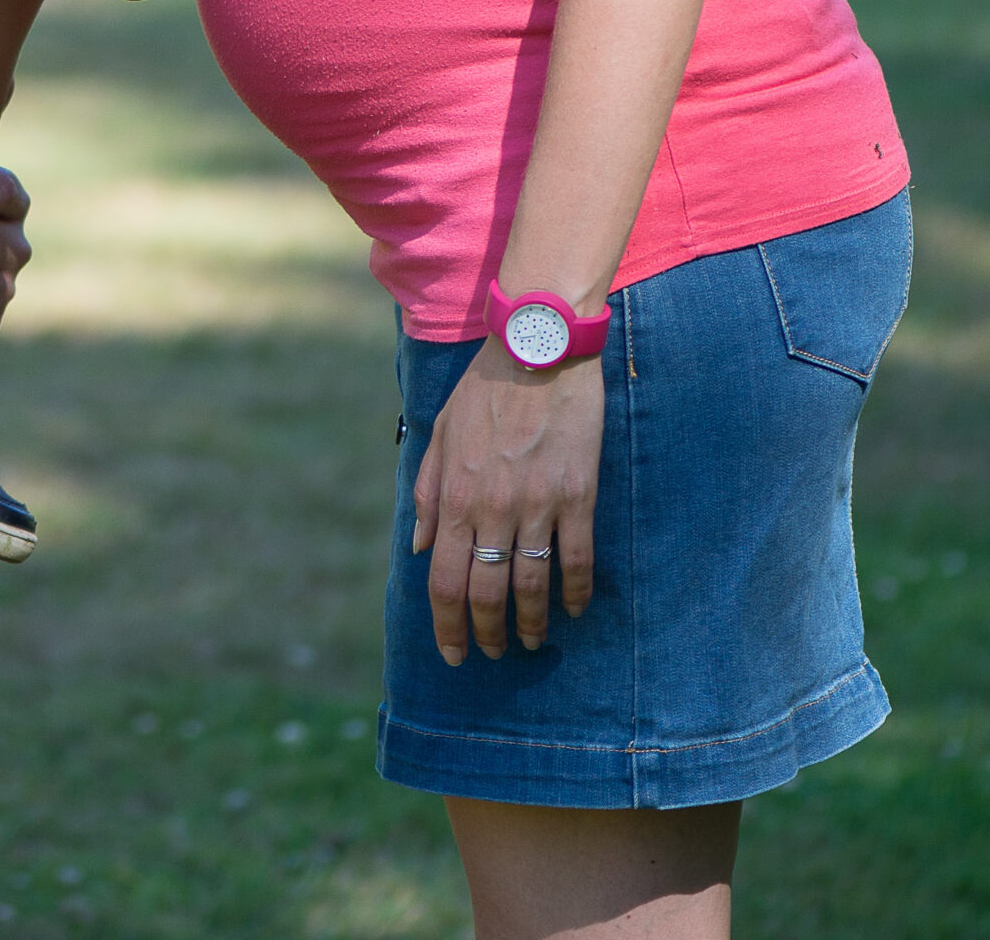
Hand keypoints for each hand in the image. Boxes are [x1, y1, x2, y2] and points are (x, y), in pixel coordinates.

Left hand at [411, 340, 603, 661]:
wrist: (539, 346)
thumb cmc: (485, 387)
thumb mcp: (441, 433)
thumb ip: (428, 493)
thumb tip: (421, 547)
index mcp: (455, 495)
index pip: (446, 581)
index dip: (448, 627)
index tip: (455, 653)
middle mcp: (493, 508)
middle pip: (487, 593)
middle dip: (488, 633)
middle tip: (494, 652)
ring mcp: (538, 504)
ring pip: (533, 584)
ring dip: (532, 623)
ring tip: (533, 641)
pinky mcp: (578, 495)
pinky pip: (577, 559)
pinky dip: (575, 592)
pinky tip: (572, 608)